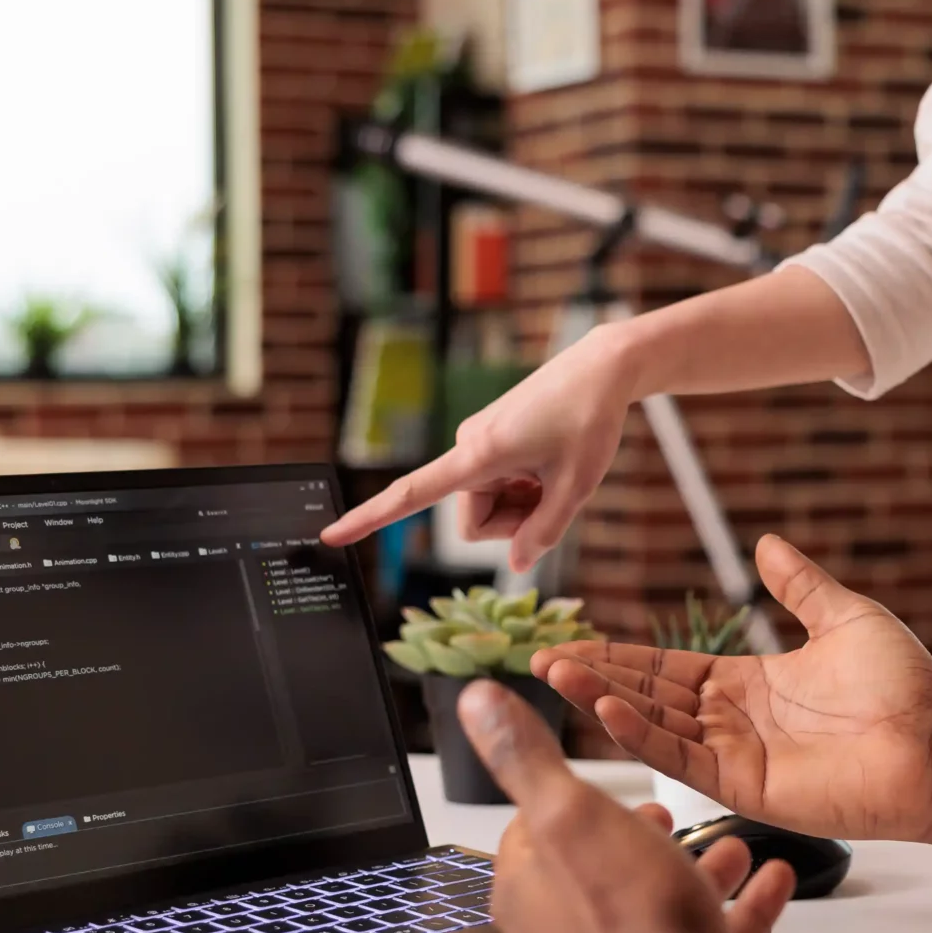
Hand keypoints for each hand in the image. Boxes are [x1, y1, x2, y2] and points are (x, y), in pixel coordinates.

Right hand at [321, 323, 641, 569]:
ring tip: (556, 469)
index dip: (370, 519)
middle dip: (515, 522)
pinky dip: (526, 485)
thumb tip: (515, 565)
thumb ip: (544, 533)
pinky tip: (552, 459)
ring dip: (523, 502)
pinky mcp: (489, 438)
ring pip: (490, 505)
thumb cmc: (590, 420)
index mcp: (478, 456)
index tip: (331, 535)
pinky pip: (498, 484)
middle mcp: (467, 446)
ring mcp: (477, 441)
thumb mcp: (577, 486)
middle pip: (476, 522)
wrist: (600, 368)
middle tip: (556, 490)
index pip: (411, 494)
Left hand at [458, 681, 795, 932]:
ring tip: (730, 846)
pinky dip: (738, 908)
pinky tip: (772, 881)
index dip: (566, 804)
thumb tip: (476, 701)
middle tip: (662, 817)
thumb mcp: (570, 812)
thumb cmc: (623, 914)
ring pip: (655, 909)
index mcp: (526, 897)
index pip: (530, 839)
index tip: (596, 788)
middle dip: (636, 840)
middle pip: (597, 875)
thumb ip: (528, 758)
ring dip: (694, 870)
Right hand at [533, 535, 931, 858]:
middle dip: (595, 676)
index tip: (574, 640)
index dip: (621, 654)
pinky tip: (607, 710)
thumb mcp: (846, 619)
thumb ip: (799, 587)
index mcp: (749, 684)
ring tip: (558, 674)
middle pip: (647, 695)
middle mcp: (733, 721)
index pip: (668, 667)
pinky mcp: (746, 787)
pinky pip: (682, 757)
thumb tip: (766, 543)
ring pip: (654, 725)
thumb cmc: (905, 690)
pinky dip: (642, 734)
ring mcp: (735, 756)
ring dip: (604, 700)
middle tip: (540, 657)